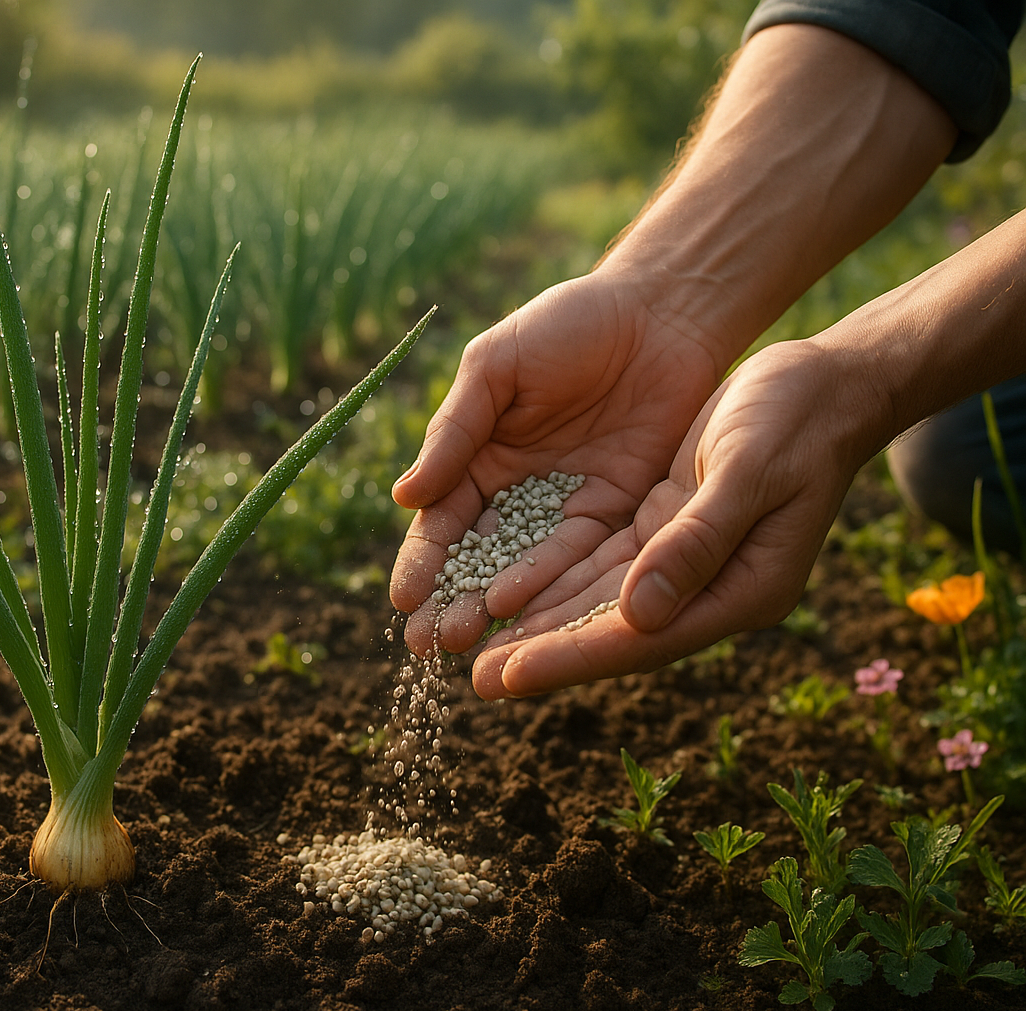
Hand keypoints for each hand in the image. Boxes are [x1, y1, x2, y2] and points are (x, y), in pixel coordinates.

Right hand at [390, 270, 728, 655]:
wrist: (662, 309)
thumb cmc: (569, 323)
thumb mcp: (496, 367)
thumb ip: (454, 431)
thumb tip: (404, 497)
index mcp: (478, 458)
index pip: (442, 522)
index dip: (423, 562)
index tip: (405, 601)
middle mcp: (518, 493)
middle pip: (479, 560)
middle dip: (452, 602)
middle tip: (433, 644)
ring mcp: (569, 507)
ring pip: (527, 570)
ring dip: (497, 609)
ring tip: (470, 643)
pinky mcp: (621, 513)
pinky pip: (585, 558)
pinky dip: (554, 588)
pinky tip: (527, 615)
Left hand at [469, 338, 881, 698]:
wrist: (827, 384)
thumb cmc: (798, 421)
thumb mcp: (749, 471)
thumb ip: (697, 542)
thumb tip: (640, 614)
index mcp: (744, 589)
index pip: (641, 637)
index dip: (570, 657)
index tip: (508, 675)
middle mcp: (712, 590)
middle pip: (614, 632)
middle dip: (544, 654)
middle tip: (477, 681)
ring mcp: (688, 564)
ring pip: (601, 603)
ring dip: (543, 625)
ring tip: (480, 649)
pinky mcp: (666, 530)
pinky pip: (603, 566)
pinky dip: (560, 581)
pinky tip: (512, 592)